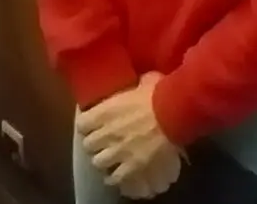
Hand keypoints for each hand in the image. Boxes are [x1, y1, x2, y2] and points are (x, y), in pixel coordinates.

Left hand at [78, 72, 183, 198]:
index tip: (93, 122)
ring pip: (98, 162)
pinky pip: (114, 177)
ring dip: (104, 159)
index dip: (87, 123)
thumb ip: (138, 82)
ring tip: (110, 157)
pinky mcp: (130, 166)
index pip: (82, 123)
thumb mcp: (148, 80)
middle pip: (88, 144)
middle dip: (95, 142)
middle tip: (103, 139)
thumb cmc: (160, 94)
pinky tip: (117, 173)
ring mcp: (117, 152)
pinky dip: (114, 176)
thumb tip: (141, 80)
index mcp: (105, 111)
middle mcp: (106, 133)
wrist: (175, 115)